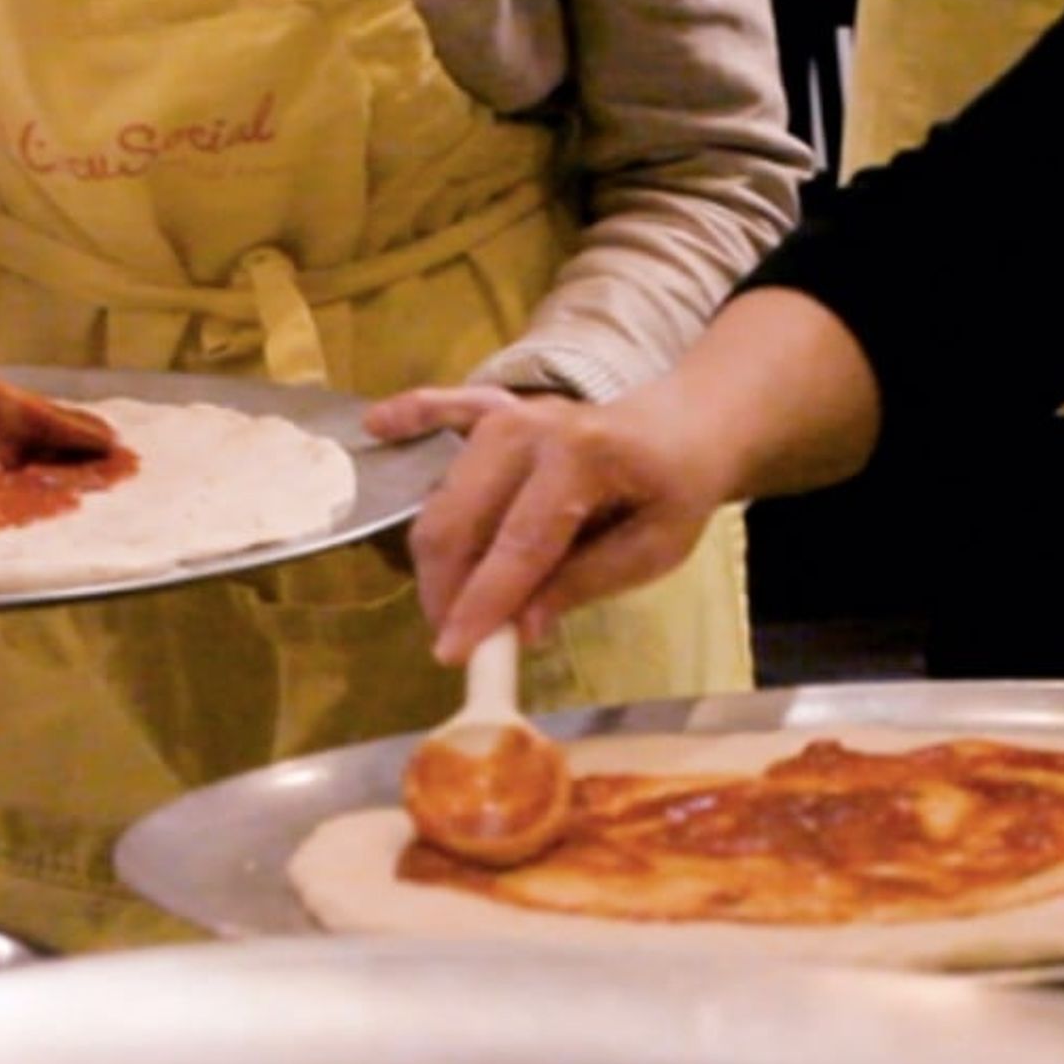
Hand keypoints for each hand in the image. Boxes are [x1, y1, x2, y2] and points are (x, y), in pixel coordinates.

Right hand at [365, 385, 724, 663]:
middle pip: (460, 519)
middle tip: (456, 641)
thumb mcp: (654, 550)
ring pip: (443, 498)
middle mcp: (532, 429)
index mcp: (583, 458)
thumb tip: (521, 628)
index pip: (520, 543)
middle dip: (446, 590)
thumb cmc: (675, 491)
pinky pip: (441, 410)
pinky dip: (410, 415)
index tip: (453, 653)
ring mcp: (508, 415)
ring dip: (438, 559)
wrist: (686, 426)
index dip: (483, 604)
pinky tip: (377, 427)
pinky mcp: (494, 412)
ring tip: (457, 606)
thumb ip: (585, 583)